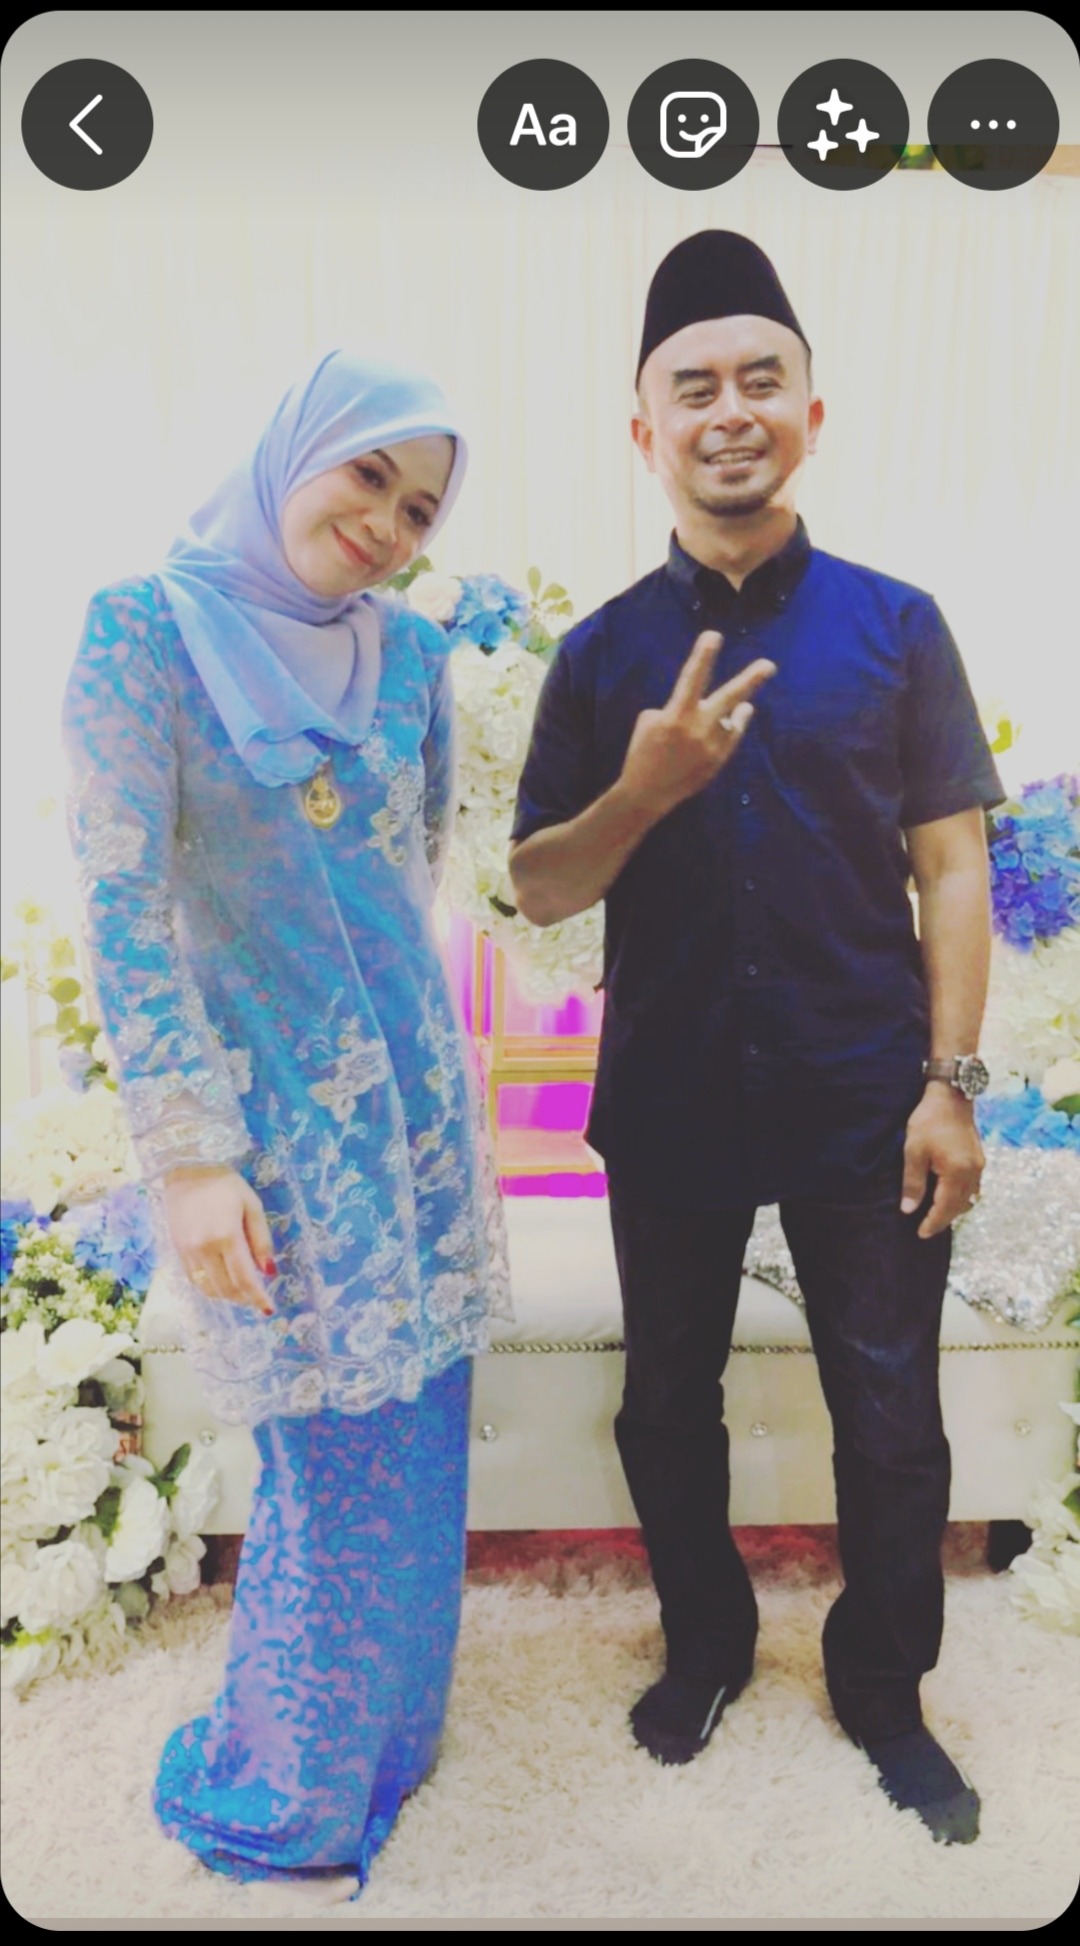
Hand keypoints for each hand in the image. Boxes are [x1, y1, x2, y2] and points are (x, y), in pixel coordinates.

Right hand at [162, 1166, 275, 1315]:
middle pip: (226, 1288)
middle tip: (258, 1300)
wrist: (185, 1169)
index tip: (269, 1309)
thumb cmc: (224, 1184)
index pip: (245, 1278)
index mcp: (227, 1236)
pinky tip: (221, 1283)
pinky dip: (210, 1288)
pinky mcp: (178, 1251)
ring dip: (227, 1296)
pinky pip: (195, 1280)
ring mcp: (188, 1252)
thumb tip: (269, 1270)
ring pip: (209, 1288)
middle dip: (244, 1299)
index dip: (258, 1297)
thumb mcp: (252, 1205)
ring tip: (242, 1294)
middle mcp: (205, 1249)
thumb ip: (261, 1240)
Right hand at [619, 633, 776, 820]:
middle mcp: (699, 728)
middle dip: (750, 680)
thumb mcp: (650, 721)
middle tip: (769, 666)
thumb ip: (677, 707)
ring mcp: (712, 746)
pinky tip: (734, 719)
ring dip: (736, 710)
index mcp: (676, 715)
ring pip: (733, 718)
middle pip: (729, 698)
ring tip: (742, 705)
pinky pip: (732, 735)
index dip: (703, 655)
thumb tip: (700, 705)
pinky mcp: (719, 761)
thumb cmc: (643, 751)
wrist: (647, 793)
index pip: (692, 678)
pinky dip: (732, 725)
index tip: (714, 635)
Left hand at [901, 1086, 984, 1239]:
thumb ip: (913, 1183)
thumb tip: (908, 1210)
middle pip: (959, 1207)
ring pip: (969, 1198)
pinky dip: (961, 1197)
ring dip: (953, 1210)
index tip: (921, 1234)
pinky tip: (948, 1196)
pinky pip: (972, 1187)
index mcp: (957, 1173)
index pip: (945, 1208)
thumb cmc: (929, 1121)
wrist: (951, 1096)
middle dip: (943, 1220)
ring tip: (936, 1216)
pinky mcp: (978, 1159)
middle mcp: (973, 1173)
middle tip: (926, 1230)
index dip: (933, 1223)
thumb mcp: (914, 1151)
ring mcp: (978, 1166)